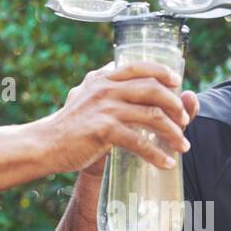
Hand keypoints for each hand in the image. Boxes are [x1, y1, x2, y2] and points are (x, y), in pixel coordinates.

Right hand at [42, 61, 199, 175]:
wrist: (45, 144)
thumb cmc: (68, 127)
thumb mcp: (85, 99)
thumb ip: (105, 92)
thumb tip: (128, 90)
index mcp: (102, 79)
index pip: (138, 67)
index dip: (161, 72)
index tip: (176, 81)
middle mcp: (105, 88)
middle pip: (152, 89)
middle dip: (174, 105)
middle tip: (185, 120)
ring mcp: (105, 108)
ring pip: (152, 115)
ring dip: (173, 132)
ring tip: (182, 145)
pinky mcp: (104, 130)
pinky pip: (139, 142)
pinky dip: (157, 155)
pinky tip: (167, 163)